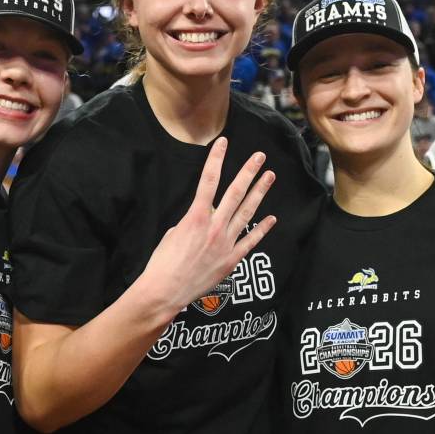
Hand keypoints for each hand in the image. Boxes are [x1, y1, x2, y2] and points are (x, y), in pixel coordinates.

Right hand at [137, 138, 276, 318]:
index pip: (208, 181)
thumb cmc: (162, 263)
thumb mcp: (172, 234)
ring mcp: (225, 243)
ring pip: (247, 212)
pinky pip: (250, 241)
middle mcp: (214, 227)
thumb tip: (201, 221)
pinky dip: (262, 229)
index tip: (223, 142)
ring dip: (260, 193)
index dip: (216, 159)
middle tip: (260, 156)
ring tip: (270, 177)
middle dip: (248, 172)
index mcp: (195, 217)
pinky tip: (272, 218)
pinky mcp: (231, 260)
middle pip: (235, 192)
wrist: (165, 291)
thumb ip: (191, 223)